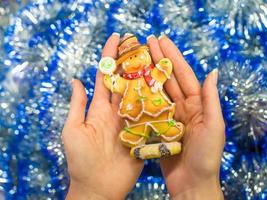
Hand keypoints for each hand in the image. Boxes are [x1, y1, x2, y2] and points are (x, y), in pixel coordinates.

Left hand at [62, 33, 143, 199]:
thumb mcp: (73, 131)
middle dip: (134, 62)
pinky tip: (167, 88)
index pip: (106, 76)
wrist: (98, 187)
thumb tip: (77, 80)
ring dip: (148, 78)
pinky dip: (159, 102)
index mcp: (100, 108)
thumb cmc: (81, 161)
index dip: (110, 56)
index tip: (117, 38)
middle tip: (143, 44)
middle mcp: (117, 111)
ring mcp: (132, 122)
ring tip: (158, 60)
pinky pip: (152, 115)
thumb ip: (77, 106)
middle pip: (127, 81)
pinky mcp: (143, 133)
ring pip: (142, 95)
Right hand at [147, 35, 224, 198]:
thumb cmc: (206, 158)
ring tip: (137, 59)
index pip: (183, 75)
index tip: (161, 40)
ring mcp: (170, 117)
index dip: (172, 57)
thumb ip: (210, 100)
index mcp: (198, 104)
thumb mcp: (213, 126)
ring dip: (148, 74)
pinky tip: (132, 86)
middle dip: (158, 60)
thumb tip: (212, 71)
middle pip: (169, 79)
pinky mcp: (160, 128)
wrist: (192, 184)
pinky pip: (150, 109)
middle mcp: (184, 107)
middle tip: (146, 42)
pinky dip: (142, 96)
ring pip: (158, 91)